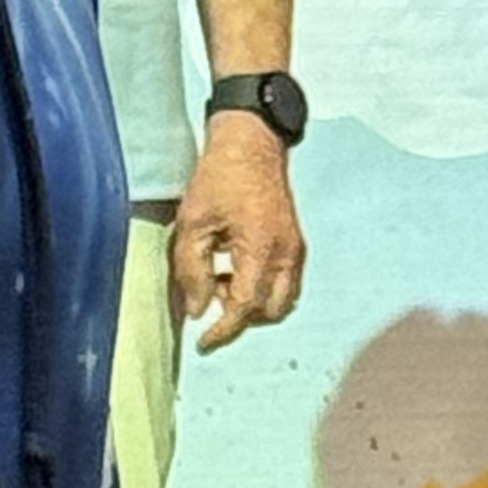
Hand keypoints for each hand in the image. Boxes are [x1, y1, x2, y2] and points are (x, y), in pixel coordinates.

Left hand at [170, 121, 305, 353]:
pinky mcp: (295, 243)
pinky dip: (263, 290)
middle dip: (240, 319)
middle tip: (209, 304)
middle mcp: (287, 255)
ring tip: (221, 282)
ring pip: (282, 301)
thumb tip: (196, 311)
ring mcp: (295, 250)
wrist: (252, 145)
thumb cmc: (220, 178)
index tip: (203, 342)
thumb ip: (191, 272)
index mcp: (261, 250)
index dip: (222, 331)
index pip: (245, 307)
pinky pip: (286, 283)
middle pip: (269, 312)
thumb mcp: (193, 223)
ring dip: (252, 305)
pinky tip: (236, 269)